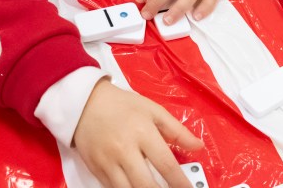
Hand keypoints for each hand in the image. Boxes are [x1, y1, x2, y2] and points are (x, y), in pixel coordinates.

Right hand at [73, 79, 203, 187]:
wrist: (84, 103)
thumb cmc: (123, 106)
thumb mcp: (153, 110)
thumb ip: (177, 130)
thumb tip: (198, 147)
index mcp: (143, 132)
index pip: (166, 164)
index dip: (180, 182)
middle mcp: (124, 150)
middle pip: (146, 185)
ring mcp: (108, 163)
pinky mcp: (96, 170)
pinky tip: (136, 187)